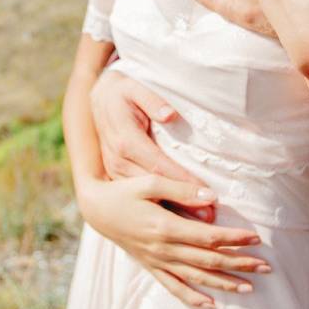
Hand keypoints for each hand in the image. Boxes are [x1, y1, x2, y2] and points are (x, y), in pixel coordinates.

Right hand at [76, 174, 271, 308]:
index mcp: (166, 227)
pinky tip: (210, 304)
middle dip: (239, 263)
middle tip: (266, 267)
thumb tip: (213, 198)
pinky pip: (173, 286)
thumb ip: (182, 189)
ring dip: (223, 283)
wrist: (96, 209)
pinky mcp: (150, 266)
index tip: (256, 238)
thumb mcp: (150, 183)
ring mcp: (157, 260)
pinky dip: (192, 297)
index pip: (208, 237)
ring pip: (195, 276)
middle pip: (208, 259)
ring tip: (249, 287)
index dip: (233, 239)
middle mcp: (163, 248)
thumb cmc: (124, 191)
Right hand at [90, 69, 214, 221]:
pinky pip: (139, 196)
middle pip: (155, 186)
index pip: (159, 166)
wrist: (98, 100)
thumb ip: (153, 101)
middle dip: (183, 202)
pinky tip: (180, 218)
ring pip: (146, 196)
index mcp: (125, 140)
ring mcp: (114, 170)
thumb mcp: (136, 89)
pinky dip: (160, 207)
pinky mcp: (115, 176)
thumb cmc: (123, 93)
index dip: (184, 181)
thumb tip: (170, 114)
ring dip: (174, 208)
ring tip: (201, 219)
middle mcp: (118, 159)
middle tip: (210, 215)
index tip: (207, 193)